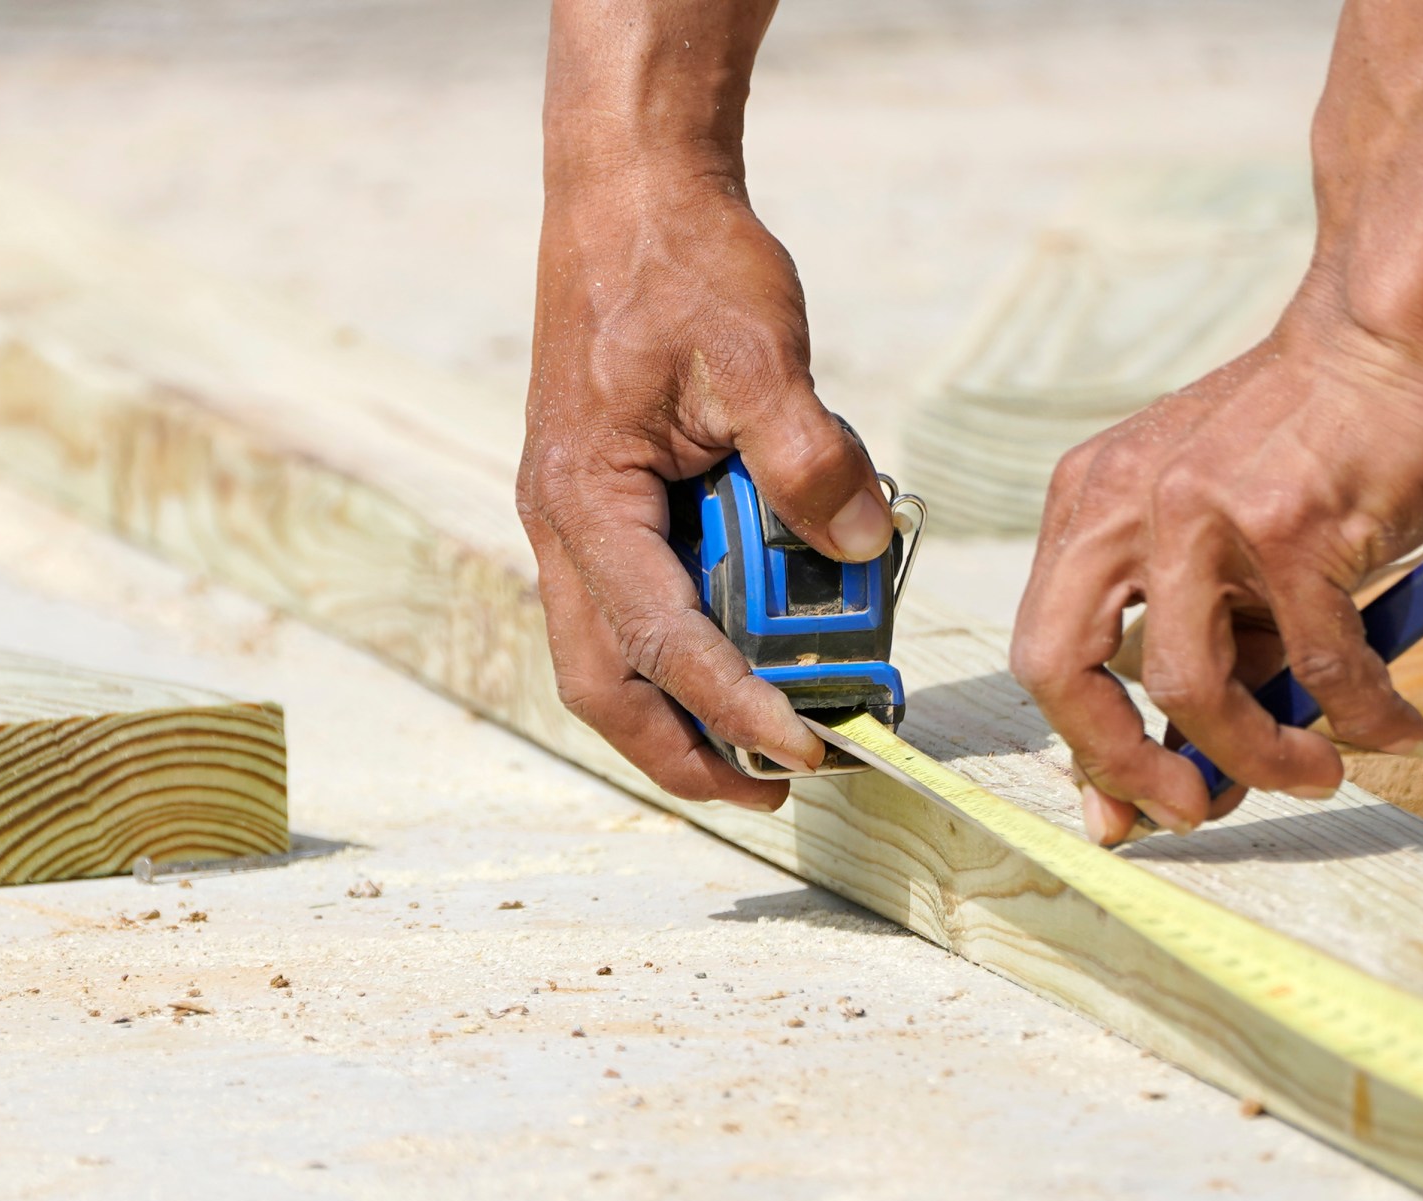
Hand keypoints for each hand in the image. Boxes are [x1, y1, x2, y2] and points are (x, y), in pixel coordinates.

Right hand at [517, 173, 892, 809]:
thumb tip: (859, 544)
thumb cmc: (682, 260)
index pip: (658, 639)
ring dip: (687, 710)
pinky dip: (695, 645)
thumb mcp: (756, 352)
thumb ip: (806, 456)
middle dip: (683, 753)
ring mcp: (581, 517)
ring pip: (614, 655)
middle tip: (776, 788)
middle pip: (603, 685)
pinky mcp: (610, 502)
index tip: (807, 749)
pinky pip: (642, 602)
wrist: (629, 189)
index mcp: (585, 498)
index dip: (731, 706)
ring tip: (776, 740)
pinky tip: (763, 644)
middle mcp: (564, 524)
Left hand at [1010, 317, 1422, 843]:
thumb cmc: (1314, 441)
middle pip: (1065, 672)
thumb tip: (1188, 775)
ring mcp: (1200, 511)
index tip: (1132, 809)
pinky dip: (1363, 714)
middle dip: (1120, 768)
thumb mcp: (1219, 532)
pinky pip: (1320, 662)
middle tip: (1192, 810)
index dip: (1083, 748)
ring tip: (1316, 773)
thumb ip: (1202, 635)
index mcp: (1089, 504)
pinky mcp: (1289, 524)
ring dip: (1259, 758)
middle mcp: (1124, 504)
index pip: (1045, 652)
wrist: (1389, 332)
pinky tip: (1393, 727)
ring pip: (1193, 688)